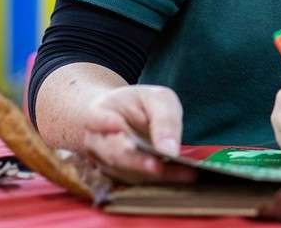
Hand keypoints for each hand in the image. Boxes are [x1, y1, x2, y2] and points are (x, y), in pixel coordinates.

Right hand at [80, 85, 197, 183]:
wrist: (120, 118)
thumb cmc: (138, 105)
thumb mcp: (156, 99)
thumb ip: (163, 120)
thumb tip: (171, 150)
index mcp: (98, 113)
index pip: (95, 119)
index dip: (103, 123)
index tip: (114, 123)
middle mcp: (96, 142)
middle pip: (113, 153)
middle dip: (137, 161)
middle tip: (159, 166)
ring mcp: (103, 163)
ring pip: (126, 172)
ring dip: (154, 175)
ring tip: (185, 173)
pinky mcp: (118, 177)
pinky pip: (137, 181)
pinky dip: (160, 181)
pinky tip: (183, 176)